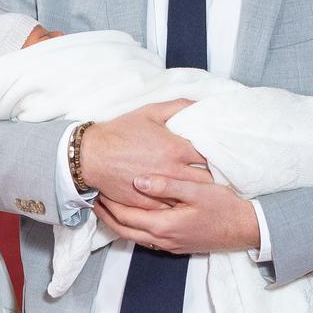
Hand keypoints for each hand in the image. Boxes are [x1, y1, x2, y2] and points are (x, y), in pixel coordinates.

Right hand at [80, 100, 210, 208]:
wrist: (92, 155)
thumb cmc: (121, 132)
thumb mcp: (150, 112)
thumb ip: (178, 106)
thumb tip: (200, 105)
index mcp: (176, 149)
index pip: (210, 156)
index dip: (217, 156)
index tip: (219, 156)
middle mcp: (172, 172)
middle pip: (206, 180)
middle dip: (211, 176)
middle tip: (214, 173)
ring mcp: (160, 190)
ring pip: (190, 197)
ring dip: (196, 192)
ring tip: (202, 189)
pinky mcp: (149, 204)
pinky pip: (172, 208)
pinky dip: (178, 204)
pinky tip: (182, 200)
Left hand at [94, 175, 259, 254]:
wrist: (245, 229)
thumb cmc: (223, 207)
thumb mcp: (196, 190)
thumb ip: (167, 185)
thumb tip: (138, 181)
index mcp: (164, 225)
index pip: (125, 216)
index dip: (109, 203)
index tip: (99, 187)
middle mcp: (162, 239)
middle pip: (124, 230)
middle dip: (107, 215)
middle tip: (95, 197)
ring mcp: (169, 244)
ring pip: (133, 236)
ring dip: (118, 222)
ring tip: (108, 205)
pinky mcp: (175, 245)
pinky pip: (145, 238)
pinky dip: (133, 226)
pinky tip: (134, 214)